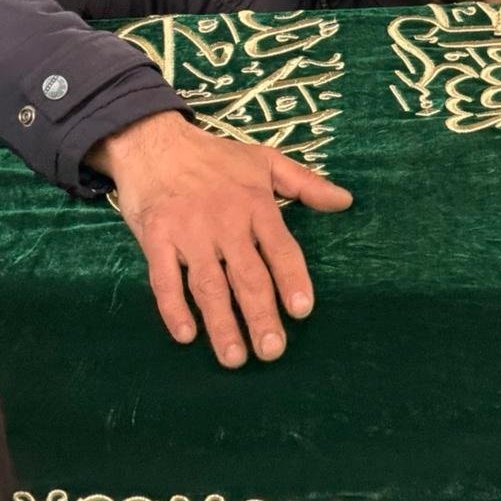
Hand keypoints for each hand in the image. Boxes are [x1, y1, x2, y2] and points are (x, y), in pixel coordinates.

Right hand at [89, 110, 352, 366]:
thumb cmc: (215, 157)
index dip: (292, 280)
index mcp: (256, 204)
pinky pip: (164, 280)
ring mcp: (188, 232)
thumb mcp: (266, 160)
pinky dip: (173, 309)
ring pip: (208, 285)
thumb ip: (306, 184)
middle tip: (272, 351)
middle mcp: (225, 222)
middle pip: (247, 276)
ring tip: (235, 358)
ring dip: (221, 324)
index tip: (302, 311)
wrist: (154, 142)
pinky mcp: (156, 239)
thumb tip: (346, 201)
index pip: (280, 249)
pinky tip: (186, 335)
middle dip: (261, 315)